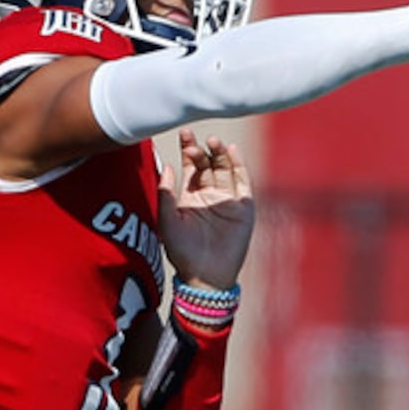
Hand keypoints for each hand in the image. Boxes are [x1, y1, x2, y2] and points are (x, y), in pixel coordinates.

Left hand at [158, 130, 253, 288]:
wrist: (205, 276)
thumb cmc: (182, 252)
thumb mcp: (167, 220)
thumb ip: (165, 193)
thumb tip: (166, 165)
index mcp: (190, 197)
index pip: (190, 167)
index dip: (188, 150)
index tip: (184, 134)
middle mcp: (210, 196)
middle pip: (208, 165)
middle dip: (202, 151)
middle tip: (196, 142)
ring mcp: (227, 201)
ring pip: (225, 170)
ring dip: (220, 155)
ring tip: (214, 142)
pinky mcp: (243, 208)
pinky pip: (242, 183)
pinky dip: (239, 166)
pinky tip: (233, 152)